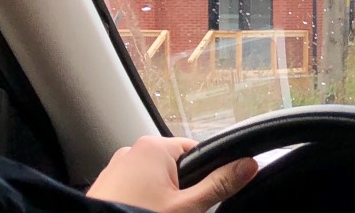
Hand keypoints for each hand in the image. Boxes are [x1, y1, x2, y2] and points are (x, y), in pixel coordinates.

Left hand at [86, 136, 257, 212]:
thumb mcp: (187, 208)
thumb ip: (219, 185)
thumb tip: (249, 164)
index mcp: (154, 147)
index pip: (196, 152)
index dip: (205, 176)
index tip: (201, 199)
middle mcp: (132, 151)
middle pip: (175, 168)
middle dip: (180, 191)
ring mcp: (115, 168)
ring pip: (154, 182)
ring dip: (160, 200)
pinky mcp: (105, 186)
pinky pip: (134, 190)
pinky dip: (141, 203)